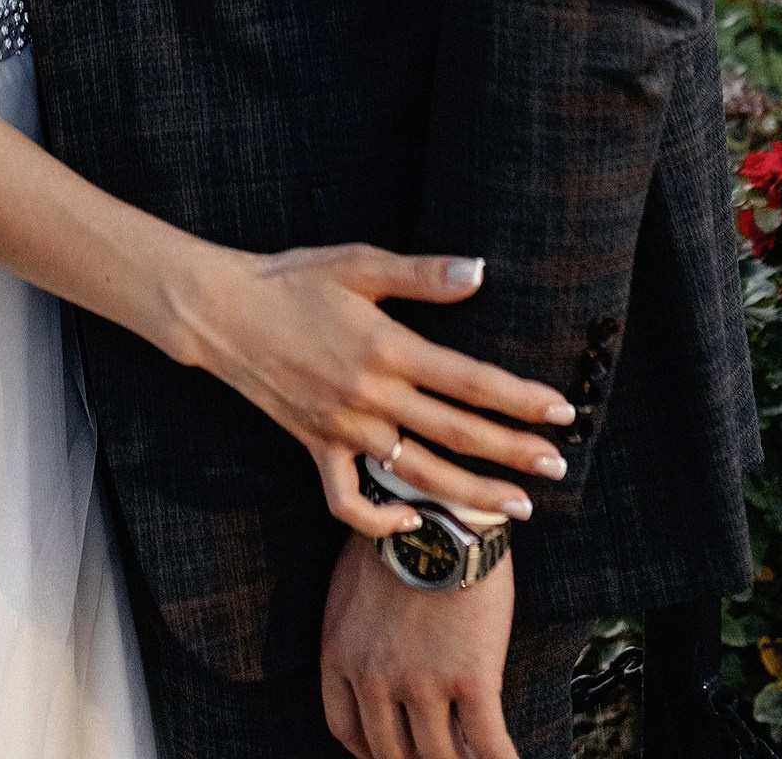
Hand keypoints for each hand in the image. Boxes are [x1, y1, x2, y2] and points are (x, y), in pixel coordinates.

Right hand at [184, 246, 571, 540]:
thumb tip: (480, 271)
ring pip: (417, 474)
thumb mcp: (358, 262)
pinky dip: (381, 519)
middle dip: (513, 454)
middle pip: (456, 433)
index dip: (520, 399)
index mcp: (386, 346)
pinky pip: (348, 500)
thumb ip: (422, 273)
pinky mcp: (315, 448)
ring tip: (515, 509)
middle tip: (558, 467)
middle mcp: (369, 395)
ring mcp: (341, 428)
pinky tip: (414, 517)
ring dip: (471, 495)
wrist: (221, 311)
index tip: (561, 411)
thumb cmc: (292, 279)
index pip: (469, 380)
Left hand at [321, 532, 517, 758]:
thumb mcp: (350, 587)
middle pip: (392, 752)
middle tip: (438, 756)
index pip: (348, 730)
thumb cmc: (400, 537)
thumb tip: (370, 665)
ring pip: (439, 756)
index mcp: (341, 654)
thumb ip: (354, 635)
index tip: (389, 754)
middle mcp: (375, 677)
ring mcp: (423, 682)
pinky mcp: (471, 677)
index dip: (370, 752)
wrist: (440, 506)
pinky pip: (488, 744)